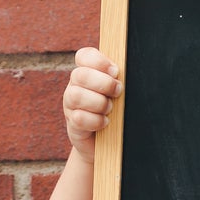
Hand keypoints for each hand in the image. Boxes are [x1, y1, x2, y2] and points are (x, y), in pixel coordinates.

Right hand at [63, 46, 120, 162]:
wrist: (109, 143)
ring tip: (110, 109)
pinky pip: (79, 118)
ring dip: (99, 102)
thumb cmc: (118, 112)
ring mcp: (70, 105)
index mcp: (87, 73)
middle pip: (80, 75)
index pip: (84, 56)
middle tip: (118, 91)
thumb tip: (129, 71)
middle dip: (103, 83)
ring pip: (76, 95)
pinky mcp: (73, 124)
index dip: (99, 61)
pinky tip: (106, 122)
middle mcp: (75, 86)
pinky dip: (96, 120)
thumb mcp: (119, 93)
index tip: (115, 71)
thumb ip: (119, 79)